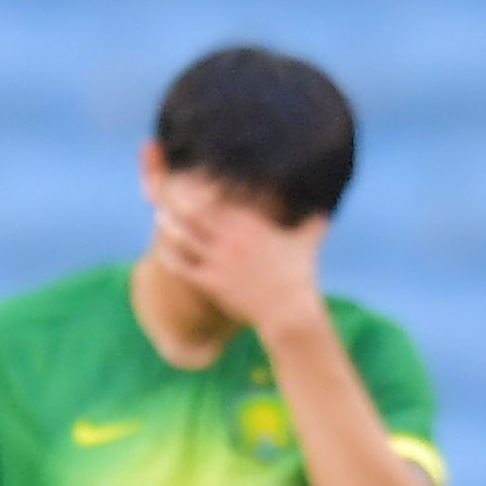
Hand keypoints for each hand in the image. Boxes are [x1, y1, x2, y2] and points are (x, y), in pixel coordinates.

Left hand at [154, 179, 326, 339]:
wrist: (288, 311)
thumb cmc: (299, 276)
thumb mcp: (307, 243)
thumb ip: (312, 221)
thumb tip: (327, 206)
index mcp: (254, 227)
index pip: (226, 200)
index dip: (209, 186)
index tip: (197, 174)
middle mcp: (234, 241)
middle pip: (200, 214)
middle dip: (183, 199)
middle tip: (170, 187)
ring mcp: (220, 262)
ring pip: (188, 238)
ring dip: (171, 225)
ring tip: (158, 213)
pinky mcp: (211, 283)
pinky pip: (184, 267)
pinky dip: (170, 256)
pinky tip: (158, 249)